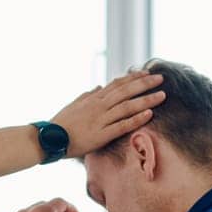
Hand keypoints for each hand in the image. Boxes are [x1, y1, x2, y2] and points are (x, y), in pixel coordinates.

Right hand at [49, 70, 163, 156]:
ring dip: (146, 99)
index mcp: (93, 99)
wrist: (49, 139)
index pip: (116, 84)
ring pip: (127, 106)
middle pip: (125, 91)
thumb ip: (88, 95)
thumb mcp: (74, 105)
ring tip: (162, 95)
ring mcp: (100, 120)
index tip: (146, 72)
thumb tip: (100, 86)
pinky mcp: (101, 135)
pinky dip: (136, 119)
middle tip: (160, 78)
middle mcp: (98, 106)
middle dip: (144, 84)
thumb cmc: (60, 123)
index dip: (133, 77)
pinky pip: (122, 125)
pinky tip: (149, 114)